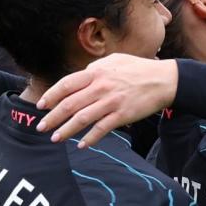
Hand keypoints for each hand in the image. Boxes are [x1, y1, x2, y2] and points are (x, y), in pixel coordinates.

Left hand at [37, 54, 177, 147]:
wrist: (164, 80)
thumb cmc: (139, 69)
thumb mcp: (114, 60)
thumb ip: (95, 68)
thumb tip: (80, 76)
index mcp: (96, 72)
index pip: (66, 85)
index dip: (51, 96)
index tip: (40, 106)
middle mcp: (101, 87)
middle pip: (70, 104)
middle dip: (52, 118)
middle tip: (41, 127)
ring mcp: (111, 102)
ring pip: (82, 118)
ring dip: (66, 130)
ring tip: (55, 138)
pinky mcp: (123, 115)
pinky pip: (102, 129)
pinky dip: (90, 138)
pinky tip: (81, 145)